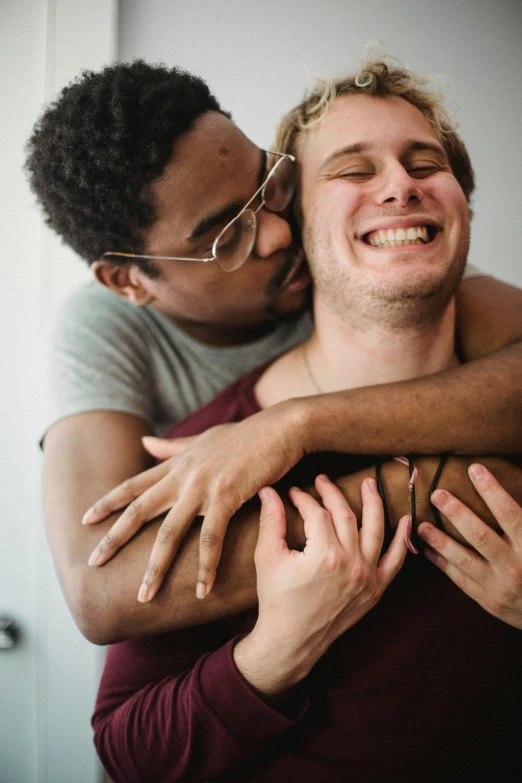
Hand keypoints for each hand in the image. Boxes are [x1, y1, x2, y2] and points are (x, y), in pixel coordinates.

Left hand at [82, 403, 306, 600]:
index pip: (134, 485)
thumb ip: (173, 447)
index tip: (85, 519)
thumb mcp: (203, 439)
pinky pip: (212, 538)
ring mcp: (203, 486)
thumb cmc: (246, 436)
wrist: (280, 428)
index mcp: (177, 464)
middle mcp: (183, 475)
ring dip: (156, 567)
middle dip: (114, 537)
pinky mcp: (228, 496)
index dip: (108, 502)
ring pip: (170, 532)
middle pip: (140, 510)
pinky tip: (201, 589)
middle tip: (93, 562)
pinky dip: (206, 566)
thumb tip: (144, 442)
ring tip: (144, 596)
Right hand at [233, 475, 410, 696]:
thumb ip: (271, 520)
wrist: (290, 641)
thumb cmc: (276, 599)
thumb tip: (268, 489)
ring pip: (375, 530)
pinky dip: (401, 540)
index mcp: (324, 555)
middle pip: (346, 516)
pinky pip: (394, 561)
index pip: (317, 513)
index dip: (304, 498)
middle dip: (332, 494)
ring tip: (369, 484)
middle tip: (322, 480)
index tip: (293, 493)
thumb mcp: (267, 557)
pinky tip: (405, 519)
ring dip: (374, 503)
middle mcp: (351, 564)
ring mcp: (366, 578)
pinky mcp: (374, 590)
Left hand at [417, 463, 521, 628]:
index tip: (475, 469)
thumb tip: (518, 485)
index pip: (509, 513)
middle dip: (457, 513)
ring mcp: (500, 586)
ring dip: (441, 541)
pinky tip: (428, 551)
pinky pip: (461, 581)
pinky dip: (443, 565)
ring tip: (422, 526)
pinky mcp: (489, 601)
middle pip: (480, 535)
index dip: (491, 490)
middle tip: (437, 494)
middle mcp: (514, 566)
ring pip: (465, 561)